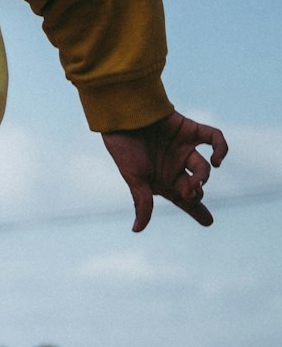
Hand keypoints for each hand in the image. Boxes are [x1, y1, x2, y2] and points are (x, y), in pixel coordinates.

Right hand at [102, 111, 227, 230]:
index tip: (208, 221)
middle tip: (190, 194)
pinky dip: (220, 148)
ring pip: (204, 168)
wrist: (125, 117)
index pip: (184, 200)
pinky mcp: (190, 130)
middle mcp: (175, 167)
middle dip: (196, 194)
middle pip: (196, 187)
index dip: (197, 211)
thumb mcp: (134, 179)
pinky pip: (214, 138)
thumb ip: (142, 202)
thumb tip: (138, 229)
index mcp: (163, 182)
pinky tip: (217, 159)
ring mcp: (184, 149)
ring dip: (202, 176)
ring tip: (196, 181)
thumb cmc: (125, 149)